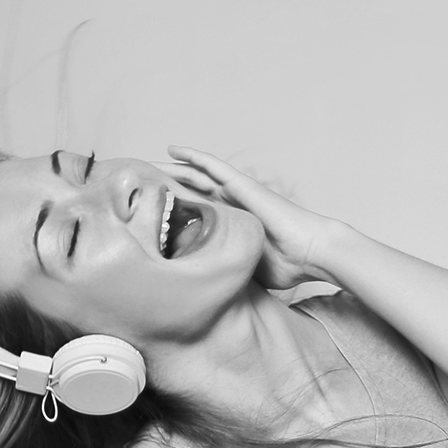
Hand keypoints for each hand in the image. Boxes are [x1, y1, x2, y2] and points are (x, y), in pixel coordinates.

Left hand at [160, 146, 347, 289]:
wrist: (310, 252)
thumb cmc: (286, 266)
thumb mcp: (243, 273)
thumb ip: (225, 275)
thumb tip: (203, 298)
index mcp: (230, 225)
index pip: (194, 213)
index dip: (171, 210)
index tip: (147, 214)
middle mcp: (230, 205)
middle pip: (190, 191)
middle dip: (164, 187)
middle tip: (137, 186)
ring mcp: (236, 193)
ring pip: (196, 174)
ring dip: (171, 168)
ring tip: (145, 164)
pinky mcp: (243, 185)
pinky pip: (214, 166)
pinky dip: (194, 157)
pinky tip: (173, 150)